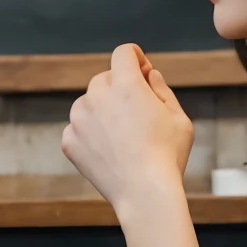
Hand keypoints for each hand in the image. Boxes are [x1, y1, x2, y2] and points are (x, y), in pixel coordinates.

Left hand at [62, 44, 194, 212]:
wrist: (144, 194)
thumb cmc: (168, 155)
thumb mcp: (178, 118)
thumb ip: (162, 90)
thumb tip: (149, 74)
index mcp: (126, 84)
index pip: (123, 52)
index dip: (135, 58)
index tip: (142, 73)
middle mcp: (97, 96)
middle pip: (105, 78)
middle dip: (120, 88)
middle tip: (136, 114)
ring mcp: (78, 119)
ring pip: (89, 103)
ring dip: (102, 110)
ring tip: (122, 137)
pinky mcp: (69, 141)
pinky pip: (78, 128)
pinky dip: (90, 135)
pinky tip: (109, 152)